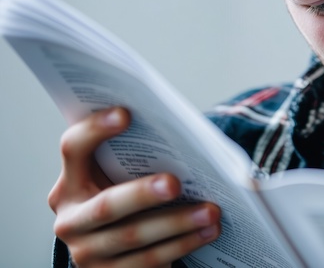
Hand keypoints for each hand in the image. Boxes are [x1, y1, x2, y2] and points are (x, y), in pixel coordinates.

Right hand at [48, 107, 220, 267]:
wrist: (114, 248)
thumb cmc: (127, 194)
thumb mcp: (119, 176)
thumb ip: (135, 156)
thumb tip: (186, 137)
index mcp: (69, 184)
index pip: (73, 149)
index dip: (95, 130)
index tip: (126, 113)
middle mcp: (71, 220)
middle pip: (107, 205)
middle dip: (143, 193)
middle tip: (176, 182)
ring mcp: (88, 252)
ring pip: (134, 237)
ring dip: (178, 223)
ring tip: (212, 211)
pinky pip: (149, 260)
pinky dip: (184, 244)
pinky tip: (208, 231)